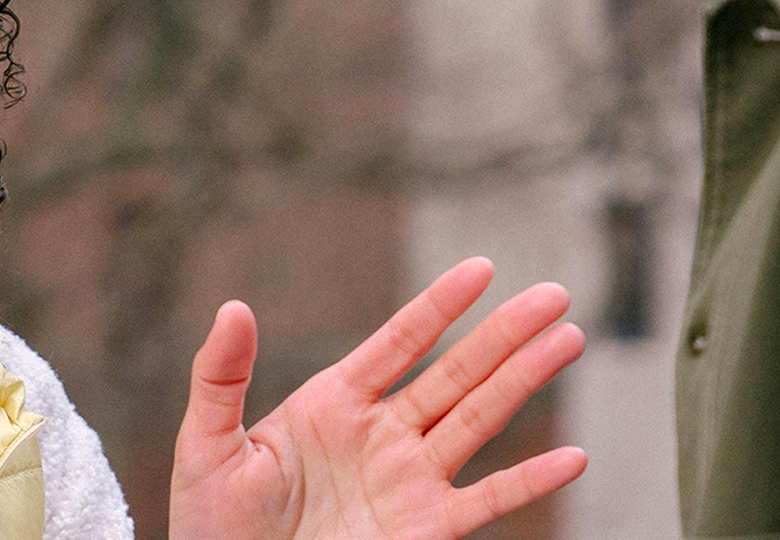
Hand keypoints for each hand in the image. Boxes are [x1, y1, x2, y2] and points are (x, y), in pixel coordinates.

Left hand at [167, 258, 587, 539]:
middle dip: (505, 333)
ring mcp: (408, 481)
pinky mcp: (423, 531)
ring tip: (569, 339)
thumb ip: (221, 375)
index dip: (441, 305)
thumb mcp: (206, 444)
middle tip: (555, 294)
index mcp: (335, 403)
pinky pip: (486, 501)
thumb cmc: (212, 522)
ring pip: (480, 420)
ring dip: (525, 380)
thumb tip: (233, 307)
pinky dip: (530, 481)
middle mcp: (383, 434)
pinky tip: (573, 458)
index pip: (400, 342)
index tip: (481, 267)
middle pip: (457, 371)